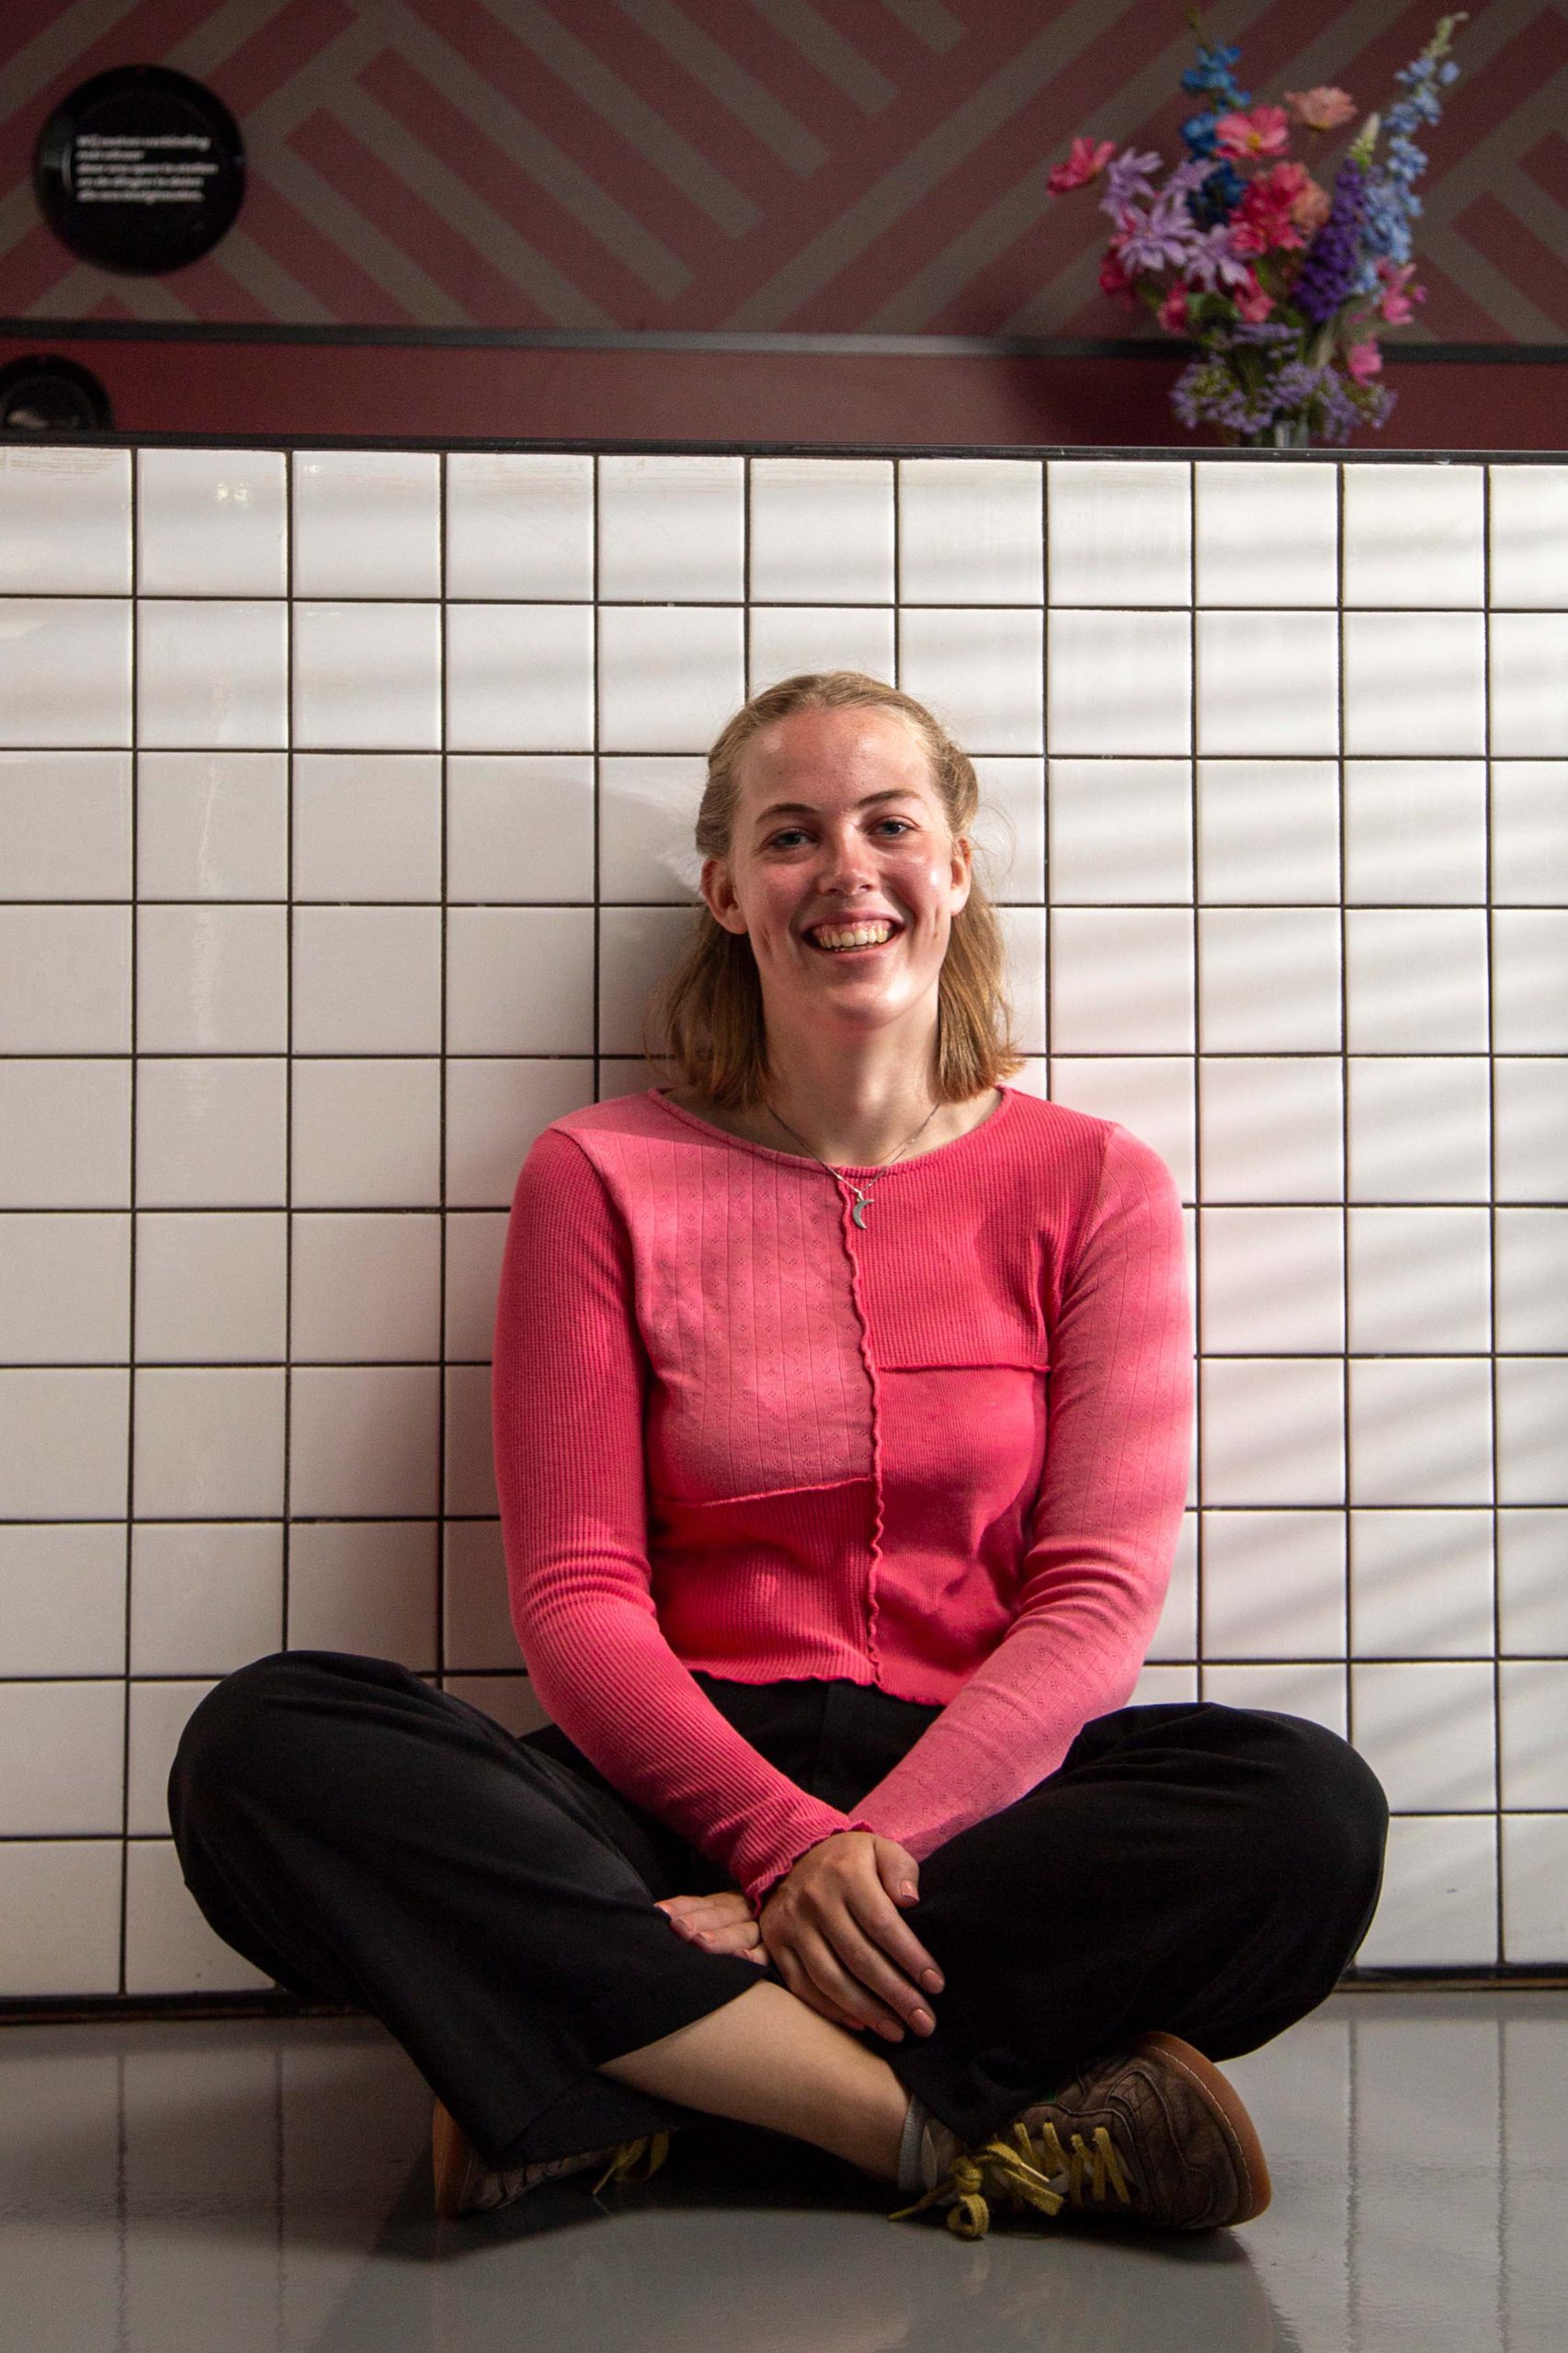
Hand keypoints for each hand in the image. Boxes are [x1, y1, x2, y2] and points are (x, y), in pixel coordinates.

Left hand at [655, 1887, 769, 1964]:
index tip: (659, 1912)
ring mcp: (764, 1928)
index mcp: (732, 1902)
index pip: (704, 1903)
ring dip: (722, 1937)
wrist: (798, 1916)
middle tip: (678, 1928)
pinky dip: (757, 1955)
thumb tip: (661, 1917)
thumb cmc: (752, 1923)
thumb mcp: (731, 1913)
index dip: (683, 1906)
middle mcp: (747, 1911)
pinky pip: (769, 1952)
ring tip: (702, 1943)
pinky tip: (743, 1958)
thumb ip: (705, 1915)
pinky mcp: (780, 1947)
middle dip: (698, 1921)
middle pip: (720, 1915)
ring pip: (742, 1932)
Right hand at [758, 1832, 943, 2044]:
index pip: (883, 1924)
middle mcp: (815, 1900)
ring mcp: (791, 1924)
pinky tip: (861, 2024)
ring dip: (867, 2011)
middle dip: (896, 1995)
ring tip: (898, 2032)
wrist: (790, 1854)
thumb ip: (901, 1869)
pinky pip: (802, 1986)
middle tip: (925, 2022)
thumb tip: (911, 1901)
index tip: (936, 1985)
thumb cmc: (849, 1859)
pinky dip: (832, 2010)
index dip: (911, 1958)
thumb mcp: (879, 1848)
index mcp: (845, 1874)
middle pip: (859, 1958)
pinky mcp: (776, 1944)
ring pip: (830, 1979)